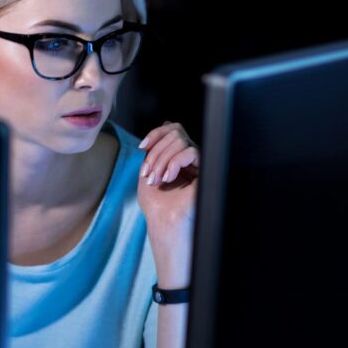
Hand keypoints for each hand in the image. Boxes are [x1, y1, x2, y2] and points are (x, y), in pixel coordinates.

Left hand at [137, 121, 199, 246]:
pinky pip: (192, 151)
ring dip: (161, 159)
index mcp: (177, 156)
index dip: (156, 133)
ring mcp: (198, 163)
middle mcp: (190, 157)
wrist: (163, 223)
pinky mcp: (206, 171)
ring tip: (156, 179)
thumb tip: (164, 124)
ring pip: (181, 140)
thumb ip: (154, 150)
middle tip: (148, 174)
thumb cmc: (156, 204)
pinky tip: (168, 177)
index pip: (172, 129)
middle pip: (175, 132)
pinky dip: (175, 161)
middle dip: (155, 151)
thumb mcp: (149, 171)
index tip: (142, 147)